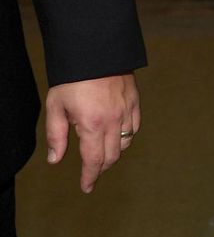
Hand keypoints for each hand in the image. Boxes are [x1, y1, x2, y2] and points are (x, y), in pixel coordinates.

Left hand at [45, 73, 140, 193]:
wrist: (94, 49)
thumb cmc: (71, 78)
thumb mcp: (56, 106)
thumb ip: (56, 135)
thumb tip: (55, 160)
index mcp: (92, 125)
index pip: (93, 160)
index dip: (90, 177)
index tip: (86, 187)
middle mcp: (113, 121)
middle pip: (112, 156)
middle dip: (101, 168)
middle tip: (92, 172)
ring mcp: (127, 111)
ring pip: (125, 143)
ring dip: (114, 153)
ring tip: (102, 153)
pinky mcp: (135, 101)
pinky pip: (134, 127)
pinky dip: (126, 136)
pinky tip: (117, 135)